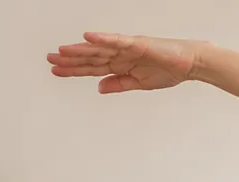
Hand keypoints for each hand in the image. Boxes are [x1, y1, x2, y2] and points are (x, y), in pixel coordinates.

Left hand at [46, 32, 202, 93]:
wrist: (189, 64)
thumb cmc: (168, 70)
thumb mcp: (138, 84)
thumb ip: (119, 85)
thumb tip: (99, 88)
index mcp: (120, 65)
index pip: (92, 68)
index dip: (73, 70)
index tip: (56, 71)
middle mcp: (120, 54)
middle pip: (90, 58)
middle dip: (70, 60)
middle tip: (49, 60)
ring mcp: (127, 48)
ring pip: (98, 49)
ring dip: (79, 50)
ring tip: (61, 51)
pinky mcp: (137, 43)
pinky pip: (116, 40)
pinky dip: (102, 39)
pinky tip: (87, 37)